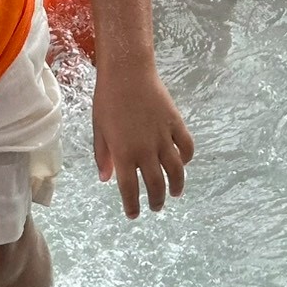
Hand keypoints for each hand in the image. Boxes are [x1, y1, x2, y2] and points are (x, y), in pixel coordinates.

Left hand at [93, 65, 194, 218]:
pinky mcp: (175, 123)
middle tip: (155, 207)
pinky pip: (186, 146)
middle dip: (156, 200)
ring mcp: (163, 137)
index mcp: (124, 153)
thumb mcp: (99, 129)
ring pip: (175, 170)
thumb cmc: (107, 100)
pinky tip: (183, 163)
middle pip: (155, 184)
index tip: (133, 214)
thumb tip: (106, 179)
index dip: (132, 205)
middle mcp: (145, 150)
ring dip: (176, 186)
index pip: (129, 189)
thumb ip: (103, 155)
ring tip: (175, 194)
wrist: (127, 72)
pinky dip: (187, 158)